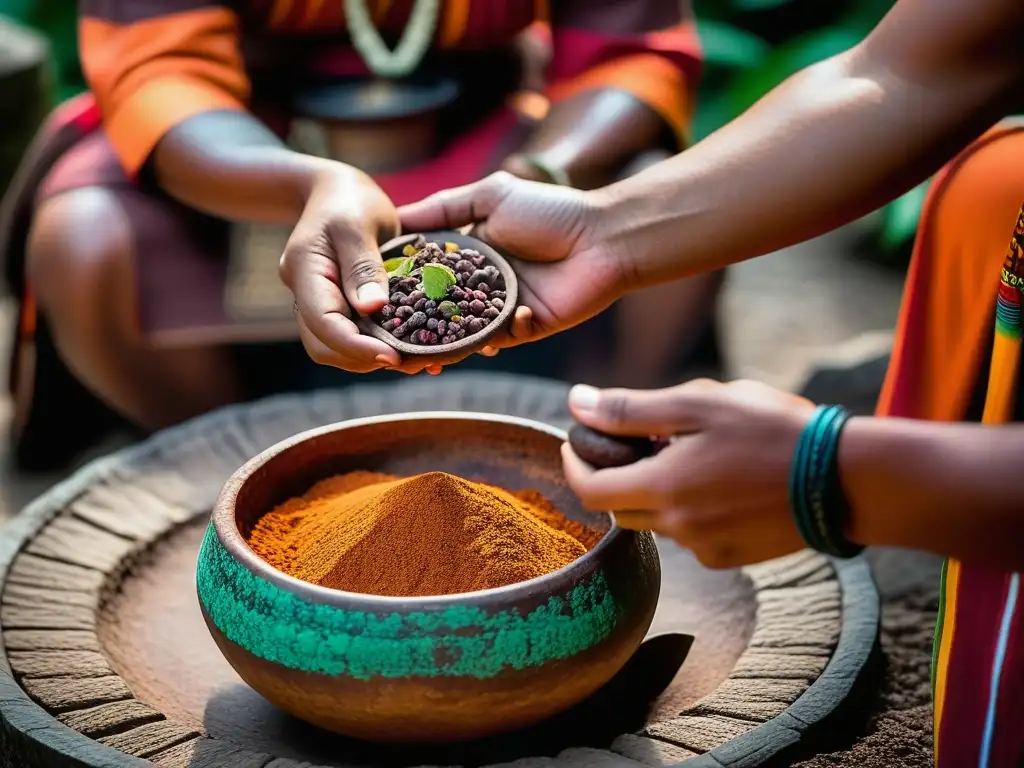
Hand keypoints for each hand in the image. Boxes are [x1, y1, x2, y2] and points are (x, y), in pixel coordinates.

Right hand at [279, 166, 437, 373]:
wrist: (337, 192)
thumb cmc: (349, 200)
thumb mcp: (358, 224)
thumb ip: (363, 266)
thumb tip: (372, 309)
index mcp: (304, 270)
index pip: (323, 323)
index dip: (357, 346)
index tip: (394, 358)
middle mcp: (305, 293)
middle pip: (326, 346)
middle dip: (365, 359)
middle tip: (412, 362)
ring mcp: (320, 302)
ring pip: (337, 348)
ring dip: (372, 358)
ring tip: (415, 358)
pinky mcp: (339, 306)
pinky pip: (353, 335)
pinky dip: (378, 345)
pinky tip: (410, 346)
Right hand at [398, 172, 632, 353]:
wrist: (603, 237)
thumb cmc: (551, 211)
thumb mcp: (493, 196)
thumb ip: (446, 207)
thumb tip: (398, 214)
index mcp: (470, 254)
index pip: (427, 274)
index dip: (402, 286)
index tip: (373, 296)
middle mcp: (482, 284)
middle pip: (441, 309)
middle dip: (417, 326)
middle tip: (389, 341)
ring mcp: (504, 308)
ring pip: (465, 332)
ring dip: (447, 343)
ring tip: (424, 356)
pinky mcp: (527, 327)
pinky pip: (501, 339)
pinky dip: (493, 336)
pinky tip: (485, 334)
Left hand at [561, 379, 816, 568]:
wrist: (845, 479)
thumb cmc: (773, 431)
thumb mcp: (699, 406)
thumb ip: (631, 410)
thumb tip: (576, 404)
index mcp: (663, 489)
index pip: (589, 490)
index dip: (575, 465)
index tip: (578, 441)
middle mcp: (677, 528)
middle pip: (621, 507)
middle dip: (618, 475)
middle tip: (641, 440)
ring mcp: (704, 548)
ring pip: (657, 520)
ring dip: (658, 490)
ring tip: (693, 453)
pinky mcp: (731, 558)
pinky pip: (690, 534)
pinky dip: (689, 508)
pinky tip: (722, 481)